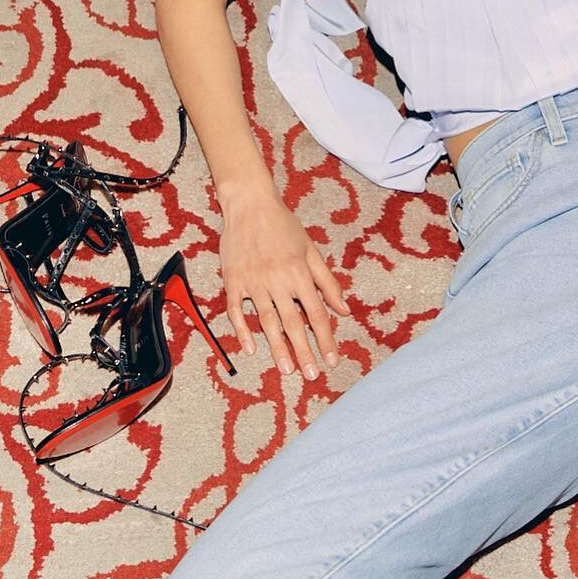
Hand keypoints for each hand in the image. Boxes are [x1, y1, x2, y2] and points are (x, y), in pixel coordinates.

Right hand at [218, 191, 349, 379]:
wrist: (249, 203)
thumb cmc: (283, 225)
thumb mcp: (311, 250)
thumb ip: (327, 282)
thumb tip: (344, 309)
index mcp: (299, 273)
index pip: (317, 313)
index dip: (326, 339)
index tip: (331, 359)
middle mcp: (278, 280)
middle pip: (293, 322)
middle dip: (304, 351)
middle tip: (311, 375)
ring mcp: (253, 281)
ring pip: (267, 321)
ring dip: (277, 347)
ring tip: (287, 369)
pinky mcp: (233, 280)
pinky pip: (237, 310)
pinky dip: (242, 330)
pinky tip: (250, 348)